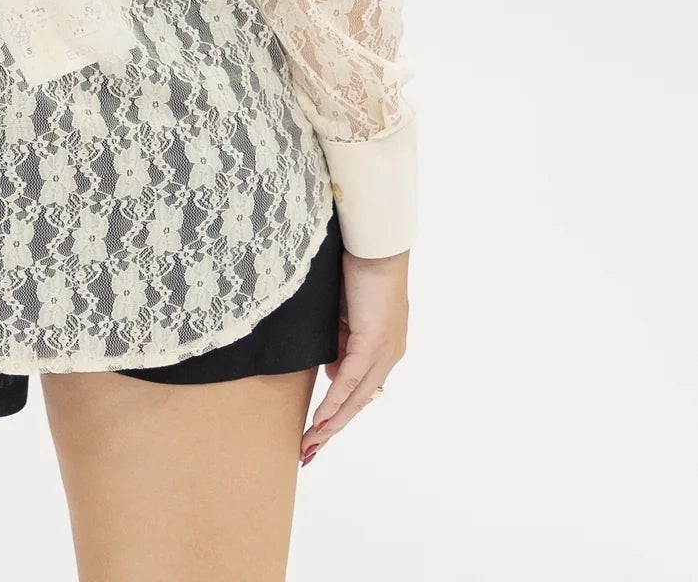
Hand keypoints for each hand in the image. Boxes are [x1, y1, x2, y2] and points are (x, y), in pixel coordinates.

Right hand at [300, 247, 408, 465]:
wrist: (375, 245)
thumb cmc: (360, 268)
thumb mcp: (345, 313)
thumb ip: (340, 341)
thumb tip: (329, 371)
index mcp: (383, 348)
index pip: (360, 390)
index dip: (340, 414)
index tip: (319, 432)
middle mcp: (388, 355)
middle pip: (358, 403)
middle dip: (332, 430)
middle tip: (309, 452)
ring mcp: (383, 351)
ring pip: (354, 399)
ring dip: (330, 424)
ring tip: (309, 445)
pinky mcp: (372, 342)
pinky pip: (350, 381)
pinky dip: (334, 402)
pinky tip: (319, 420)